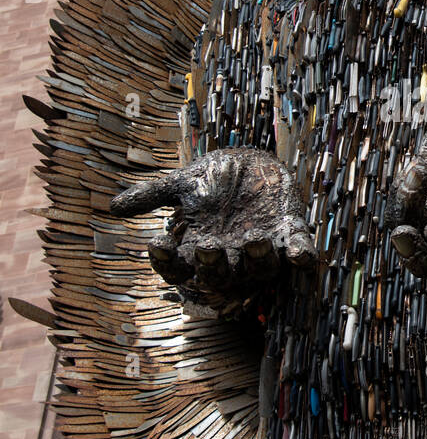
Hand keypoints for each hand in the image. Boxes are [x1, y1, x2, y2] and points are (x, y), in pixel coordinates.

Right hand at [109, 148, 314, 308]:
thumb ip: (153, 195)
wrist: (254, 161)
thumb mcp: (184, 182)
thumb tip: (113, 207)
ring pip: (260, 271)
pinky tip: (299, 254)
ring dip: (257, 260)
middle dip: (213, 266)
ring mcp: (262, 249)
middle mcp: (231, 256)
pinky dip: (301, 256)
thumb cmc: (216, 177)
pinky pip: (299, 255)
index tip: (159, 243)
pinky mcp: (290, 236)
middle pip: (219, 277)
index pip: (179, 268)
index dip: (168, 262)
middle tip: (208, 246)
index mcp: (200, 247)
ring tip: (253, 240)